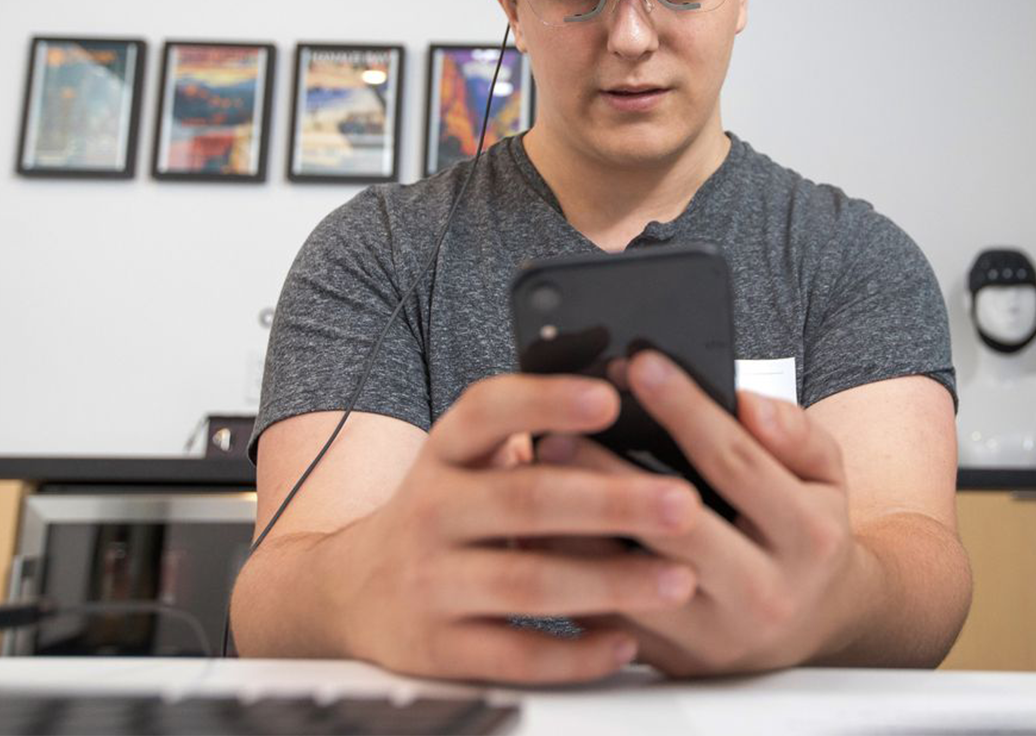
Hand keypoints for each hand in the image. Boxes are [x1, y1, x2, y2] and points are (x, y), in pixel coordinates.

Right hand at [337, 372, 703, 683]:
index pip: (490, 410)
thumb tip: (624, 380)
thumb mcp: (469, 457)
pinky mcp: (437, 647)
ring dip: (608, 582)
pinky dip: (573, 653)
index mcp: (448, 450)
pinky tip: (624, 641)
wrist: (353, 589)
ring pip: (526, 582)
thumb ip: (531, 426)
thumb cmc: (447, 512)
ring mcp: (430, 581)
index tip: (609, 398)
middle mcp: (433, 509)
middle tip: (682, 502)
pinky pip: (513, 654)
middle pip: (525, 500)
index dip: (548, 401)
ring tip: (677, 579)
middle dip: (610, 501)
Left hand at [541, 351, 863, 675]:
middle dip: (610, 471)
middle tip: (560, 428)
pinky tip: (538, 527)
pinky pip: (605, 615)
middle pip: (673, 525)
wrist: (810, 626)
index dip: (684, 408)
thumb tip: (747, 402)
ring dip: (572, 525)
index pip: (735, 461)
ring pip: (627, 579)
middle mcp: (764, 593)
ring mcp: (714, 636)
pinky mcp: (671, 660)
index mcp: (807, 538)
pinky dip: (566, 568)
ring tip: (535, 475)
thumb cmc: (805, 534)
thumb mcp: (825, 476)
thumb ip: (796, 433)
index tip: (639, 364)